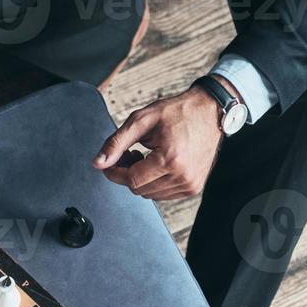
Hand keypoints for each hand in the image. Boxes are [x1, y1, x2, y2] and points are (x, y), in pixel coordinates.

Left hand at [91, 84, 228, 199]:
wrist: (209, 111)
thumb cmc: (177, 112)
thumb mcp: (141, 120)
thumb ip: (116, 143)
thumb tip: (98, 163)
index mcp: (170, 160)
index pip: (131, 180)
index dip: (114, 173)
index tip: (108, 162)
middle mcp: (183, 177)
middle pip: (139, 189)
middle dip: (126, 174)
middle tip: (129, 153)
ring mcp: (191, 185)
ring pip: (150, 194)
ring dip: (140, 179)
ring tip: (143, 156)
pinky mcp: (194, 188)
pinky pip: (163, 194)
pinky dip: (153, 182)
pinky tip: (156, 163)